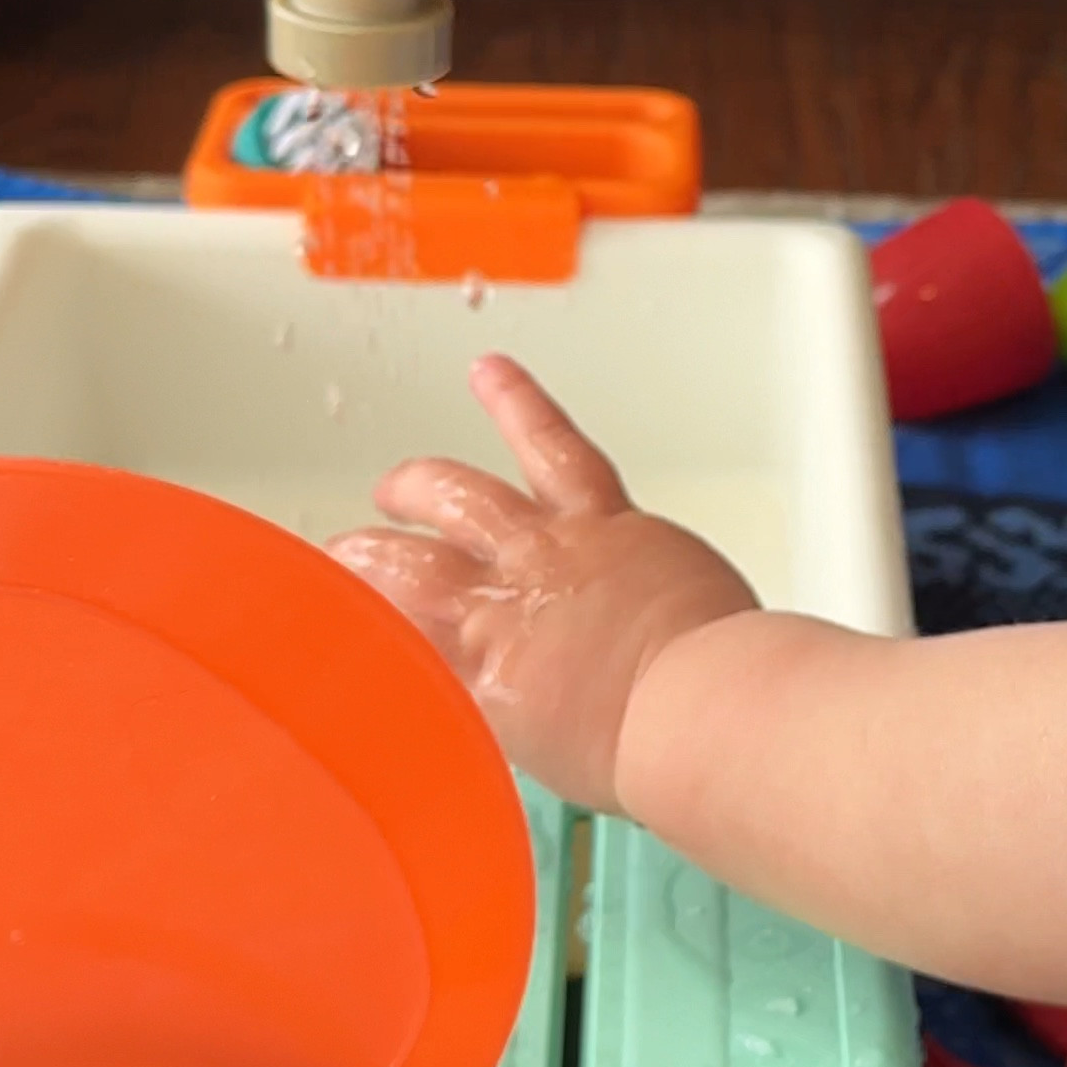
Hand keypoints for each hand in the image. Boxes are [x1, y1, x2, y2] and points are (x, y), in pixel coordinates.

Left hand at [328, 354, 756, 805]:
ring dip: (372, 555)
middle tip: (398, 487)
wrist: (705, 694)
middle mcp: (549, 556)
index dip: (519, 408)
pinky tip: (333, 646)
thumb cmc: (732, 664)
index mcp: (610, 533)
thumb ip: (670, 615)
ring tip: (344, 551)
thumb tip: (675, 642)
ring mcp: (506, 611)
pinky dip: (369, 647)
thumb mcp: (710, 615)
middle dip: (422, 487)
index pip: (557, 454)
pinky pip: (407, 652)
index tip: (489, 372)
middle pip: (465, 498)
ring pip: (417, 563)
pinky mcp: (482, 672)